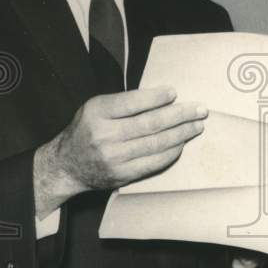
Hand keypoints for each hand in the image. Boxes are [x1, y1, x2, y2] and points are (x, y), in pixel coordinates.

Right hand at [34, 87, 205, 216]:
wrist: (67, 165)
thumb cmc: (87, 130)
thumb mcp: (96, 108)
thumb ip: (124, 103)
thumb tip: (164, 98)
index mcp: (97, 112)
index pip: (133, 102)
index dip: (157, 97)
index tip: (174, 93)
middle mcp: (104, 135)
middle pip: (150, 123)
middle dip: (180, 115)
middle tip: (199, 110)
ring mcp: (114, 157)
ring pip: (156, 143)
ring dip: (182, 134)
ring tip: (197, 125)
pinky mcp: (122, 174)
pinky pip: (154, 162)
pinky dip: (171, 152)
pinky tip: (182, 144)